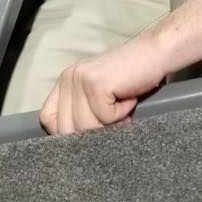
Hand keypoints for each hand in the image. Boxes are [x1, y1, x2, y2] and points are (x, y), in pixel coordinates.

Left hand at [40, 32, 167, 134]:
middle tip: (113, 123)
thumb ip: (81, 110)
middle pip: (66, 129)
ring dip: (110, 125)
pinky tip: (128, 99)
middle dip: (92, 135)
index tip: (88, 136)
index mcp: (65, 82)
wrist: (154, 53)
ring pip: (86, 127)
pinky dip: (122, 115)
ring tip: (123, 109)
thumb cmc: (130, 77)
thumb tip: (72, 148)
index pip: (48, 119)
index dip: (66, 135)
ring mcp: (80, 79)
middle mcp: (68, 78)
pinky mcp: (96, 83)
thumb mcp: (98, 95)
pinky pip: (105, 118)